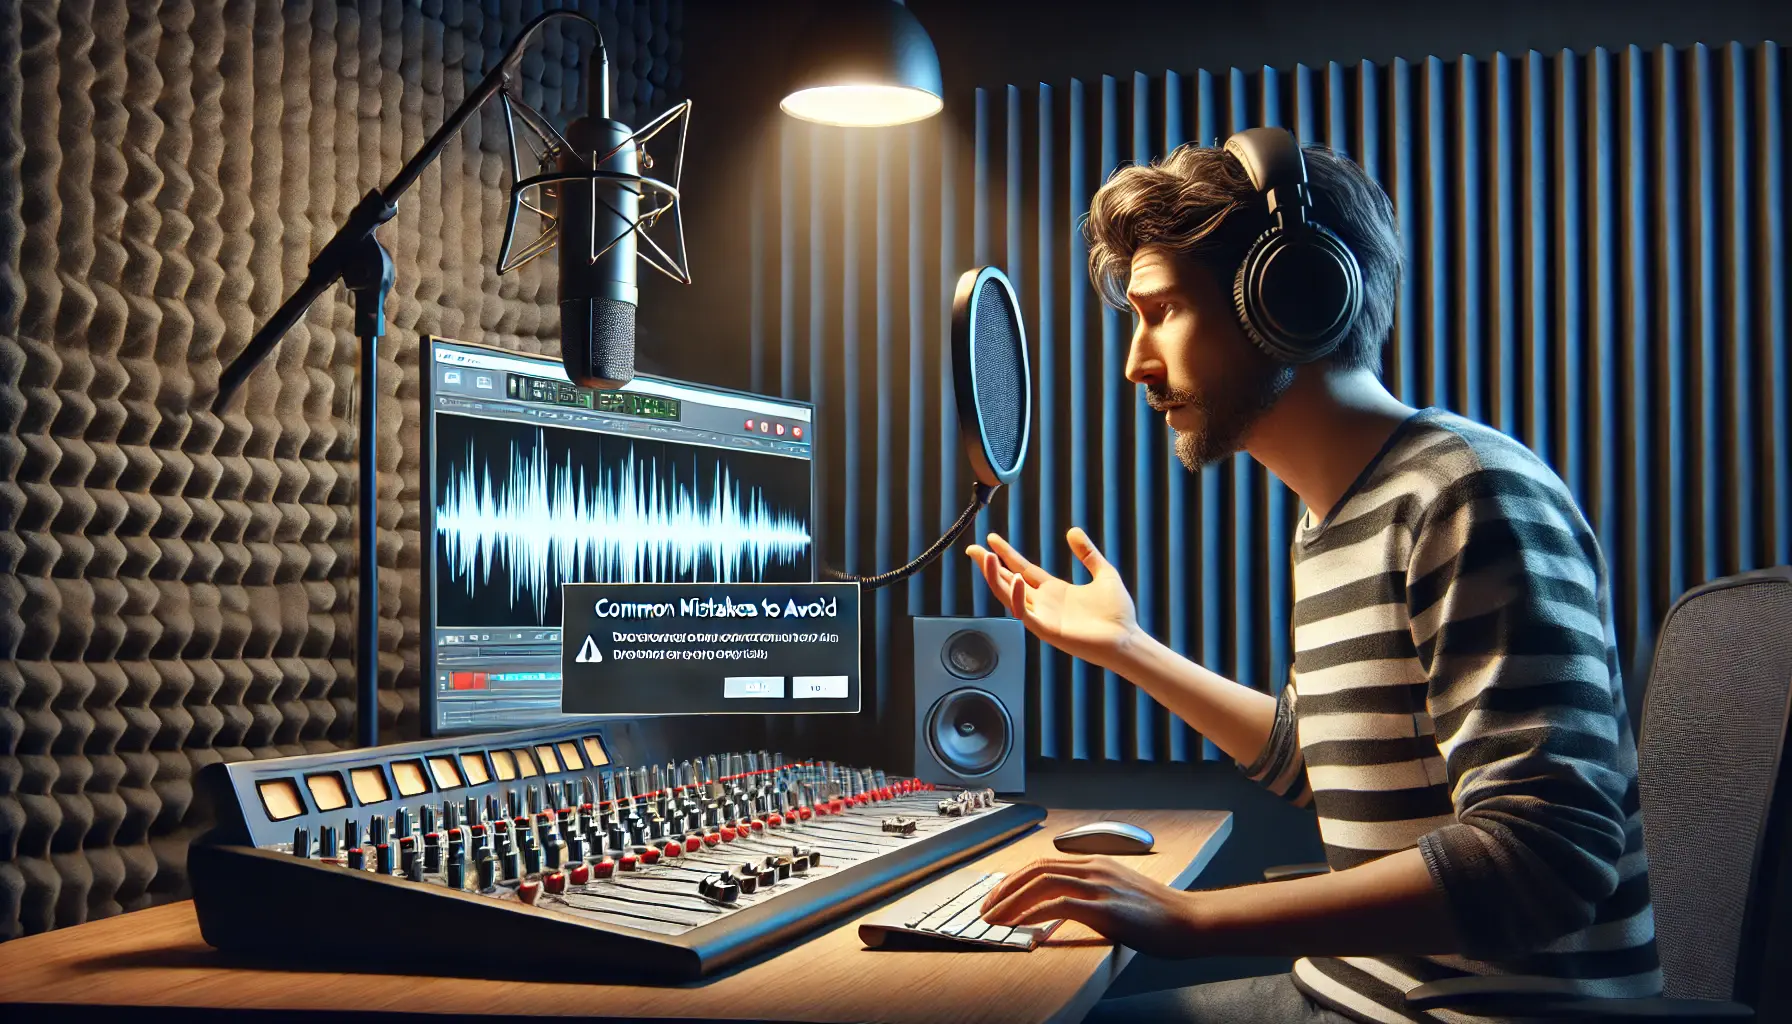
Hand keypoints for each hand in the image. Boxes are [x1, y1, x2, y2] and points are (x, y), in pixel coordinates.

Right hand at [965, 528, 1139, 671]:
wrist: (1127, 639)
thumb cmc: (1117, 613)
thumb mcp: (1104, 573)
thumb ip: (1088, 553)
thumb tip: (1073, 531)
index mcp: (1053, 591)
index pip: (1022, 568)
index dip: (1007, 554)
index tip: (992, 539)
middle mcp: (1043, 604)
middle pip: (1007, 581)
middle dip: (989, 566)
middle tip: (972, 549)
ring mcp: (1042, 617)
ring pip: (1009, 596)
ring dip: (995, 578)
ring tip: (986, 558)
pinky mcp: (1047, 630)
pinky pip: (1024, 614)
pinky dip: (1017, 597)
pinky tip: (1015, 578)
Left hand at [980, 856, 1204, 957]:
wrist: (1189, 921)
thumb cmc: (1157, 914)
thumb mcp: (1118, 894)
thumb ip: (1091, 893)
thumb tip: (1061, 906)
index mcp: (1095, 863)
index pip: (1043, 864)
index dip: (1014, 880)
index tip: (997, 897)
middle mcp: (1094, 868)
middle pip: (1035, 870)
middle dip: (1004, 889)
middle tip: (985, 910)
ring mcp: (1100, 886)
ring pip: (1042, 883)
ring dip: (1011, 901)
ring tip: (994, 919)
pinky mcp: (1106, 909)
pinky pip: (1059, 905)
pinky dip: (1033, 913)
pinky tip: (1020, 925)